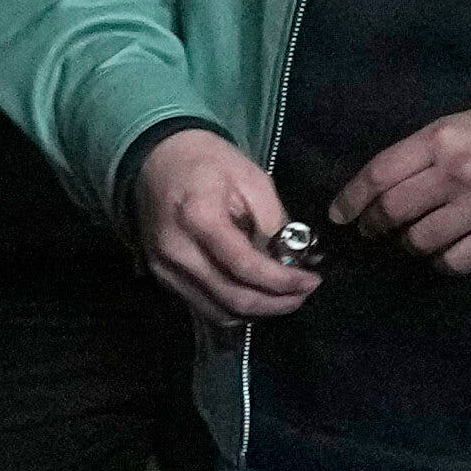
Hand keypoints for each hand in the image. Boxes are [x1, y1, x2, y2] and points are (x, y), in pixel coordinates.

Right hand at [128, 123, 323, 328]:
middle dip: (276, 304)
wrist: (158, 158)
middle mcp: (177, 251)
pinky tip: (256, 295)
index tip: (312, 281)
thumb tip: (292, 261)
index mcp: (199, 218)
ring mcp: (165, 268)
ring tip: (284, 297)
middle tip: (302, 295)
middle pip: (232, 298)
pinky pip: (203, 306)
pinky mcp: (163, 277)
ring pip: (218, 312)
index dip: (283, 281)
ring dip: (257, 312)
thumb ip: (273, 221)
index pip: (245, 267)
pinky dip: (234, 308)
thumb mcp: (251, 177)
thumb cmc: (208, 161)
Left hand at [326, 91, 470, 275]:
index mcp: (441, 138)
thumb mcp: (462, 123)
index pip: (379, 174)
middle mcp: (455, 172)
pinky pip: (454, 262)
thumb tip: (385, 186)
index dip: (352, 199)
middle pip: (393, 212)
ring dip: (406, 245)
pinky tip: (442, 254)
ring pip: (419, 241)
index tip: (339, 215)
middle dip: (374, 226)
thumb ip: (424, 151)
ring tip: (410, 240)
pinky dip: (440, 263)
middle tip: (372, 231)